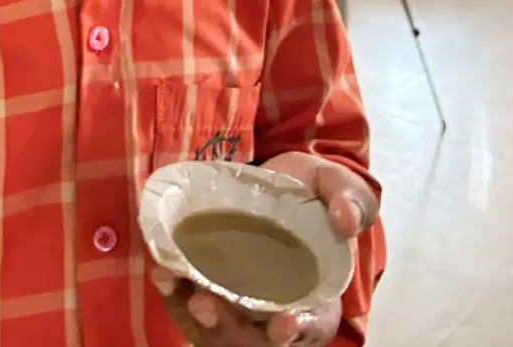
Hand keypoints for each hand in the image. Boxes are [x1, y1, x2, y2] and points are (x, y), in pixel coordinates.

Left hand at [151, 152, 378, 346]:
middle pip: (255, 339)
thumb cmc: (310, 191)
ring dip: (194, 316)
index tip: (282, 324)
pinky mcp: (213, 290)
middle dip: (229, 329)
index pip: (313, 326)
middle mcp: (279, 311)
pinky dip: (175, 296)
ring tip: (173, 283)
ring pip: (218, 331)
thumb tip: (346, 220)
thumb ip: (349, 198)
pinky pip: (191, 308)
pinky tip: (163, 272)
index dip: (299, 330)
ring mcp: (242, 306)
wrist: (274, 181)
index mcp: (318, 295)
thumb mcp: (336, 185)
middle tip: (205, 304)